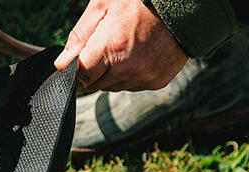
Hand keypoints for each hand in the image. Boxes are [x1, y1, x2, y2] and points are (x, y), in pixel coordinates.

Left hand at [54, 0, 188, 91]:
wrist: (187, 3)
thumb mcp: (103, 6)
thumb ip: (79, 37)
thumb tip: (61, 64)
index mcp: (112, 49)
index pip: (79, 77)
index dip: (73, 72)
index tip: (72, 66)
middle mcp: (129, 69)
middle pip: (94, 84)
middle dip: (94, 68)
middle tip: (105, 44)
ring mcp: (144, 77)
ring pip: (113, 86)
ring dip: (112, 73)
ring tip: (124, 46)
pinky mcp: (157, 81)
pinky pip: (132, 86)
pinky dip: (130, 74)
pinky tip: (138, 53)